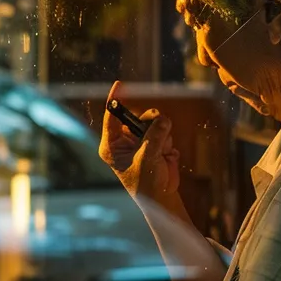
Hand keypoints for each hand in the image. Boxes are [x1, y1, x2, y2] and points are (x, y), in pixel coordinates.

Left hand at [98, 81, 180, 201]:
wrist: (161, 196)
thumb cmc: (146, 183)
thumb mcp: (147, 160)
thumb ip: (154, 138)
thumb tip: (163, 119)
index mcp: (112, 144)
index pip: (111, 116)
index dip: (116, 99)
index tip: (119, 84)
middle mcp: (124, 139)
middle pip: (139, 116)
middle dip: (151, 124)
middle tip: (159, 139)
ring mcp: (140, 139)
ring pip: (155, 121)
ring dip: (163, 136)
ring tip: (161, 155)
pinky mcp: (155, 141)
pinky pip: (165, 130)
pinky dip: (169, 142)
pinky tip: (166, 158)